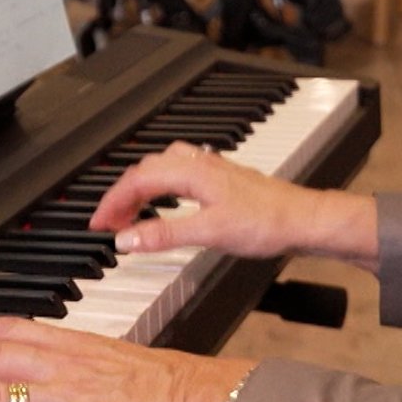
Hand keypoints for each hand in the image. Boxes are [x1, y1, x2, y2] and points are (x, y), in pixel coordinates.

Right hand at [90, 142, 378, 267]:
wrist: (304, 220)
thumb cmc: (267, 222)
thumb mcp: (209, 233)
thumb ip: (164, 235)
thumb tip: (126, 238)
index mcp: (192, 172)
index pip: (137, 181)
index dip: (112, 202)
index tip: (97, 223)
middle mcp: (200, 164)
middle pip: (147, 171)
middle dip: (122, 195)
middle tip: (108, 222)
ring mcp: (213, 169)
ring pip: (164, 168)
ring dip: (141, 188)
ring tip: (131, 212)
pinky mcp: (223, 179)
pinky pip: (180, 173)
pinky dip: (162, 186)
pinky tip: (168, 199)